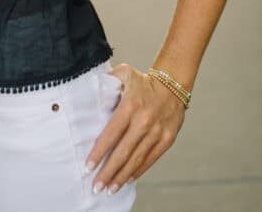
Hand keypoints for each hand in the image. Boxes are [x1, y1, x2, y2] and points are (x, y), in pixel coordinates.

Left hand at [84, 62, 185, 195]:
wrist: (174, 84)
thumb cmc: (143, 81)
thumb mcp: (124, 73)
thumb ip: (107, 80)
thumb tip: (89, 87)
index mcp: (130, 106)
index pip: (111, 133)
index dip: (99, 152)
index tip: (88, 166)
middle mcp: (144, 121)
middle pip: (123, 152)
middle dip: (108, 172)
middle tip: (96, 186)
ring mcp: (157, 132)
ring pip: (136, 160)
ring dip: (121, 177)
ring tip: (109, 189)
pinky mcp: (167, 139)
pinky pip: (150, 159)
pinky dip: (138, 171)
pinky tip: (127, 179)